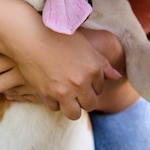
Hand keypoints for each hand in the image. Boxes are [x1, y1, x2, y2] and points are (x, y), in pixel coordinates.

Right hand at [0, 29, 122, 118]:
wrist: (31, 37)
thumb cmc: (59, 36)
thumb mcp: (85, 46)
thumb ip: (103, 64)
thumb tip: (117, 77)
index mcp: (94, 69)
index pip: (100, 88)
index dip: (92, 84)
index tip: (82, 78)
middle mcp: (82, 82)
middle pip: (90, 104)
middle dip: (85, 100)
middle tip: (76, 91)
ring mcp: (65, 91)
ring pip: (74, 113)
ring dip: (72, 108)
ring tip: (66, 98)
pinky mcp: (48, 95)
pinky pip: (55, 108)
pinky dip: (54, 102)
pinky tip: (51, 91)